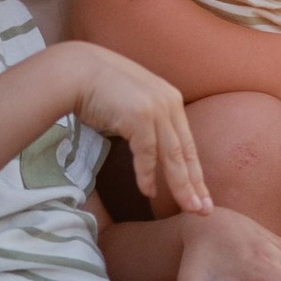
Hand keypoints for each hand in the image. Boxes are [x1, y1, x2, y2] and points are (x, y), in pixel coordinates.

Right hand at [52, 44, 211, 214]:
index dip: (194, 171)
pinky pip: (146, 153)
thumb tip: (153, 147)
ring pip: (172, 156)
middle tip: (204, 210)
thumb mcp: (133, 102)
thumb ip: (148, 120)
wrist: (76, 70)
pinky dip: (147, 175)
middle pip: (185, 151)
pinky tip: (148, 192)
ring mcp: (156, 108)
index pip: (186, 142)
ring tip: (188, 208)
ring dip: (180, 185)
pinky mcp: (139, 116)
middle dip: (195, 183)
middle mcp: (169, 102)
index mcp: (171, 98)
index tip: (202, 194)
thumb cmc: (99, 88)